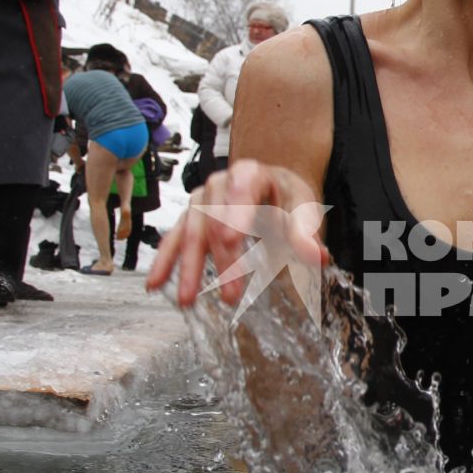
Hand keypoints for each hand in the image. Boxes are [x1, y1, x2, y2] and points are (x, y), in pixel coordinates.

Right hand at [145, 159, 329, 308]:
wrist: (273, 187)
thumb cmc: (287, 199)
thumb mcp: (302, 209)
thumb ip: (306, 232)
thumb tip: (318, 258)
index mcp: (250, 173)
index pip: (241, 188)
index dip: (234, 213)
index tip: (231, 241)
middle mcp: (219, 183)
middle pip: (215, 218)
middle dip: (221, 259)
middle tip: (230, 294)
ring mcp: (201, 200)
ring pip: (191, 232)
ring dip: (190, 268)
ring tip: (188, 300)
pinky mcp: (191, 218)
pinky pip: (174, 239)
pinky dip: (164, 262)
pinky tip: (154, 285)